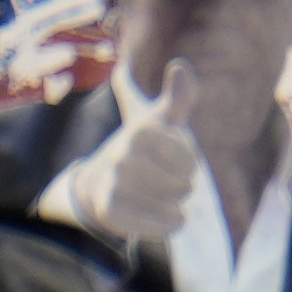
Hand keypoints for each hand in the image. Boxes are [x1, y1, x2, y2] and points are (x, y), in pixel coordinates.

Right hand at [64, 66, 209, 247]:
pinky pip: (149, 224)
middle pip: (182, 182)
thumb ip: (179, 96)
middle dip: (185, 187)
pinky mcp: (107, 209)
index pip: (189, 158)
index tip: (183, 162)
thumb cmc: (145, 148)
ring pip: (168, 204)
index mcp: (141, 130)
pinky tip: (170, 221)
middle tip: (178, 187)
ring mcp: (113, 182)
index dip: (191, 163)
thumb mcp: (163, 120)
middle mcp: (123, 153)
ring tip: (174, 204)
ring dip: (177, 207)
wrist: (100, 181)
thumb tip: (180, 66)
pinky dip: (164, 225)